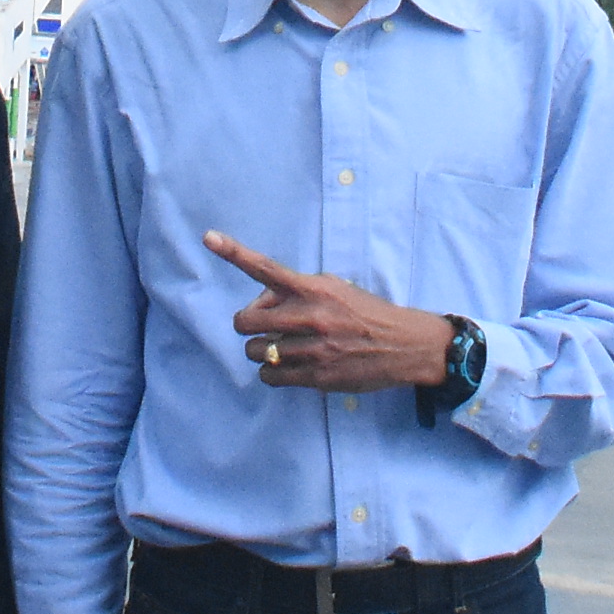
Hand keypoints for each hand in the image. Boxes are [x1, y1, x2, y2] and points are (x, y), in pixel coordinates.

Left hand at [207, 231, 456, 394]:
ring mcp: (313, 349)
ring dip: (263, 351)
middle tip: (263, 327)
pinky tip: (289, 366)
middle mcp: (309, 316)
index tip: (208, 237)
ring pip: (256, 352)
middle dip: (248, 324)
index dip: (234, 252)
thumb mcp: (334, 288)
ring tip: (283, 347)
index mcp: (313, 288)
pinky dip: (273, 372)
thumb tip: (261, 303)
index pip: (265, 268)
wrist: (404, 345)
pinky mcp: (317, 376)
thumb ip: (296, 291)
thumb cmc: (365, 313)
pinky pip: (271, 377)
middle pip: (246, 321)